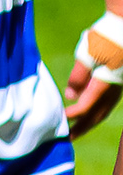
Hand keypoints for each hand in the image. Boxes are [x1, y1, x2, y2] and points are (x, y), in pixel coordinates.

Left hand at [65, 14, 122, 135]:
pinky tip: (86, 109)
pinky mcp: (118, 79)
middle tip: (67, 139)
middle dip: (82, 128)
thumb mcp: (87, 53)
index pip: (86, 107)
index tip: (57, 122)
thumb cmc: (105, 36)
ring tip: (76, 129)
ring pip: (104, 109)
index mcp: (106, 84)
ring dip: (89, 121)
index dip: (72, 116)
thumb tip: (70, 96)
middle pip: (97, 115)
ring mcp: (118, 85)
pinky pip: (107, 101)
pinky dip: (95, 110)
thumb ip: (79, 76)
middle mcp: (114, 88)